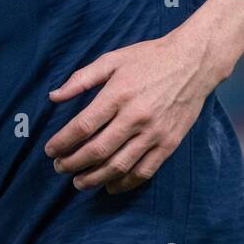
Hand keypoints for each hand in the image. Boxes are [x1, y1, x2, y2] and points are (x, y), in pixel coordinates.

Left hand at [44, 28, 220, 193]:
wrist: (194, 62)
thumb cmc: (150, 58)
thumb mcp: (112, 59)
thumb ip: (81, 78)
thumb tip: (54, 96)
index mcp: (118, 94)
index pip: (83, 126)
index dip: (62, 142)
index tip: (50, 151)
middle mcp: (135, 116)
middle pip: (98, 150)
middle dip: (73, 163)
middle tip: (59, 168)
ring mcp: (154, 132)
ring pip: (119, 166)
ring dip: (94, 178)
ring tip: (78, 182)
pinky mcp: (169, 143)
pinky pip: (144, 171)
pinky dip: (125, 183)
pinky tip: (110, 186)